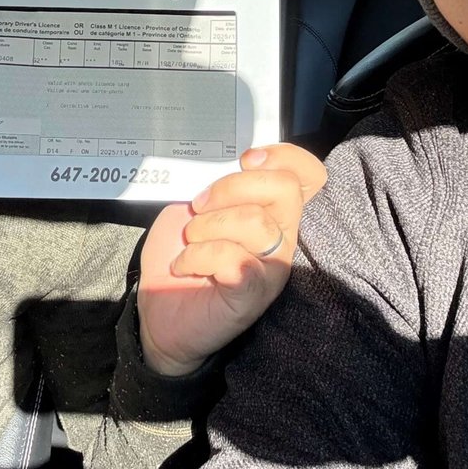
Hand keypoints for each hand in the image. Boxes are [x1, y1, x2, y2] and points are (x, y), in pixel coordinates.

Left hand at [136, 143, 327, 376]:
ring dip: (209, 225)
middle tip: (200, 206)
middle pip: (286, 188)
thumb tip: (222, 168)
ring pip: (256, 222)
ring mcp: (273, 267)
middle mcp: (282, 236)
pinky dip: (199, 255)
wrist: (159, 312)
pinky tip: (185, 265)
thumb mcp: (190, 208)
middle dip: (233, 187)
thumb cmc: (179, 255)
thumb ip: (212, 185)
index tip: (246, 160)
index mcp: (271, 211)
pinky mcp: (255, 293)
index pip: (308, 175)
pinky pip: (235, 259)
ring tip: (190, 242)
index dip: (285, 157)